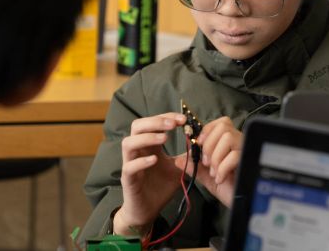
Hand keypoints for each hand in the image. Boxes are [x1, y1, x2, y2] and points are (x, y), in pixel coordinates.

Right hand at [114, 112, 186, 234]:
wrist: (148, 210)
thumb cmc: (160, 187)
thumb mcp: (177, 168)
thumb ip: (186, 156)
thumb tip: (200, 143)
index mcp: (148, 145)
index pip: (152, 122)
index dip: (166, 117)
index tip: (183, 119)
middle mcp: (137, 151)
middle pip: (137, 126)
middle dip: (155, 122)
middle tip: (173, 125)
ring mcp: (130, 164)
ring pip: (128, 143)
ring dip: (146, 138)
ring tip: (164, 139)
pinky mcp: (128, 180)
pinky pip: (129, 166)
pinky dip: (141, 161)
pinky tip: (155, 160)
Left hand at [175, 116, 242, 207]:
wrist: (240, 203)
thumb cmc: (227, 188)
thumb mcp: (206, 176)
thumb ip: (194, 166)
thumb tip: (177, 160)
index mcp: (230, 142)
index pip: (221, 122)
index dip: (207, 131)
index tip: (200, 145)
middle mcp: (240, 142)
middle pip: (224, 126)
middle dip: (210, 144)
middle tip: (207, 163)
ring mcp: (246, 150)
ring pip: (228, 137)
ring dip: (216, 156)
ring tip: (214, 171)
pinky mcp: (249, 160)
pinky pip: (234, 156)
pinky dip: (222, 168)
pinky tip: (221, 179)